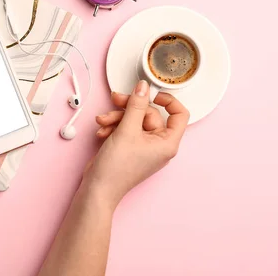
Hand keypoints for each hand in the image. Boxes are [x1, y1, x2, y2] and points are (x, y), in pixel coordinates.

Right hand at [83, 80, 189, 207]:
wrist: (98, 188)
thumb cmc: (117, 169)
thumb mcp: (127, 130)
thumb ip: (136, 105)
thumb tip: (144, 87)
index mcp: (167, 143)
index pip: (179, 115)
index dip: (168, 100)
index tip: (151, 93)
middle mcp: (158, 144)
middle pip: (149, 114)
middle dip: (128, 108)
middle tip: (116, 100)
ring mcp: (144, 146)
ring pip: (134, 119)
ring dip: (117, 117)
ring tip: (103, 121)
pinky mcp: (130, 147)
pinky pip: (126, 128)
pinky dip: (113, 127)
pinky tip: (103, 132)